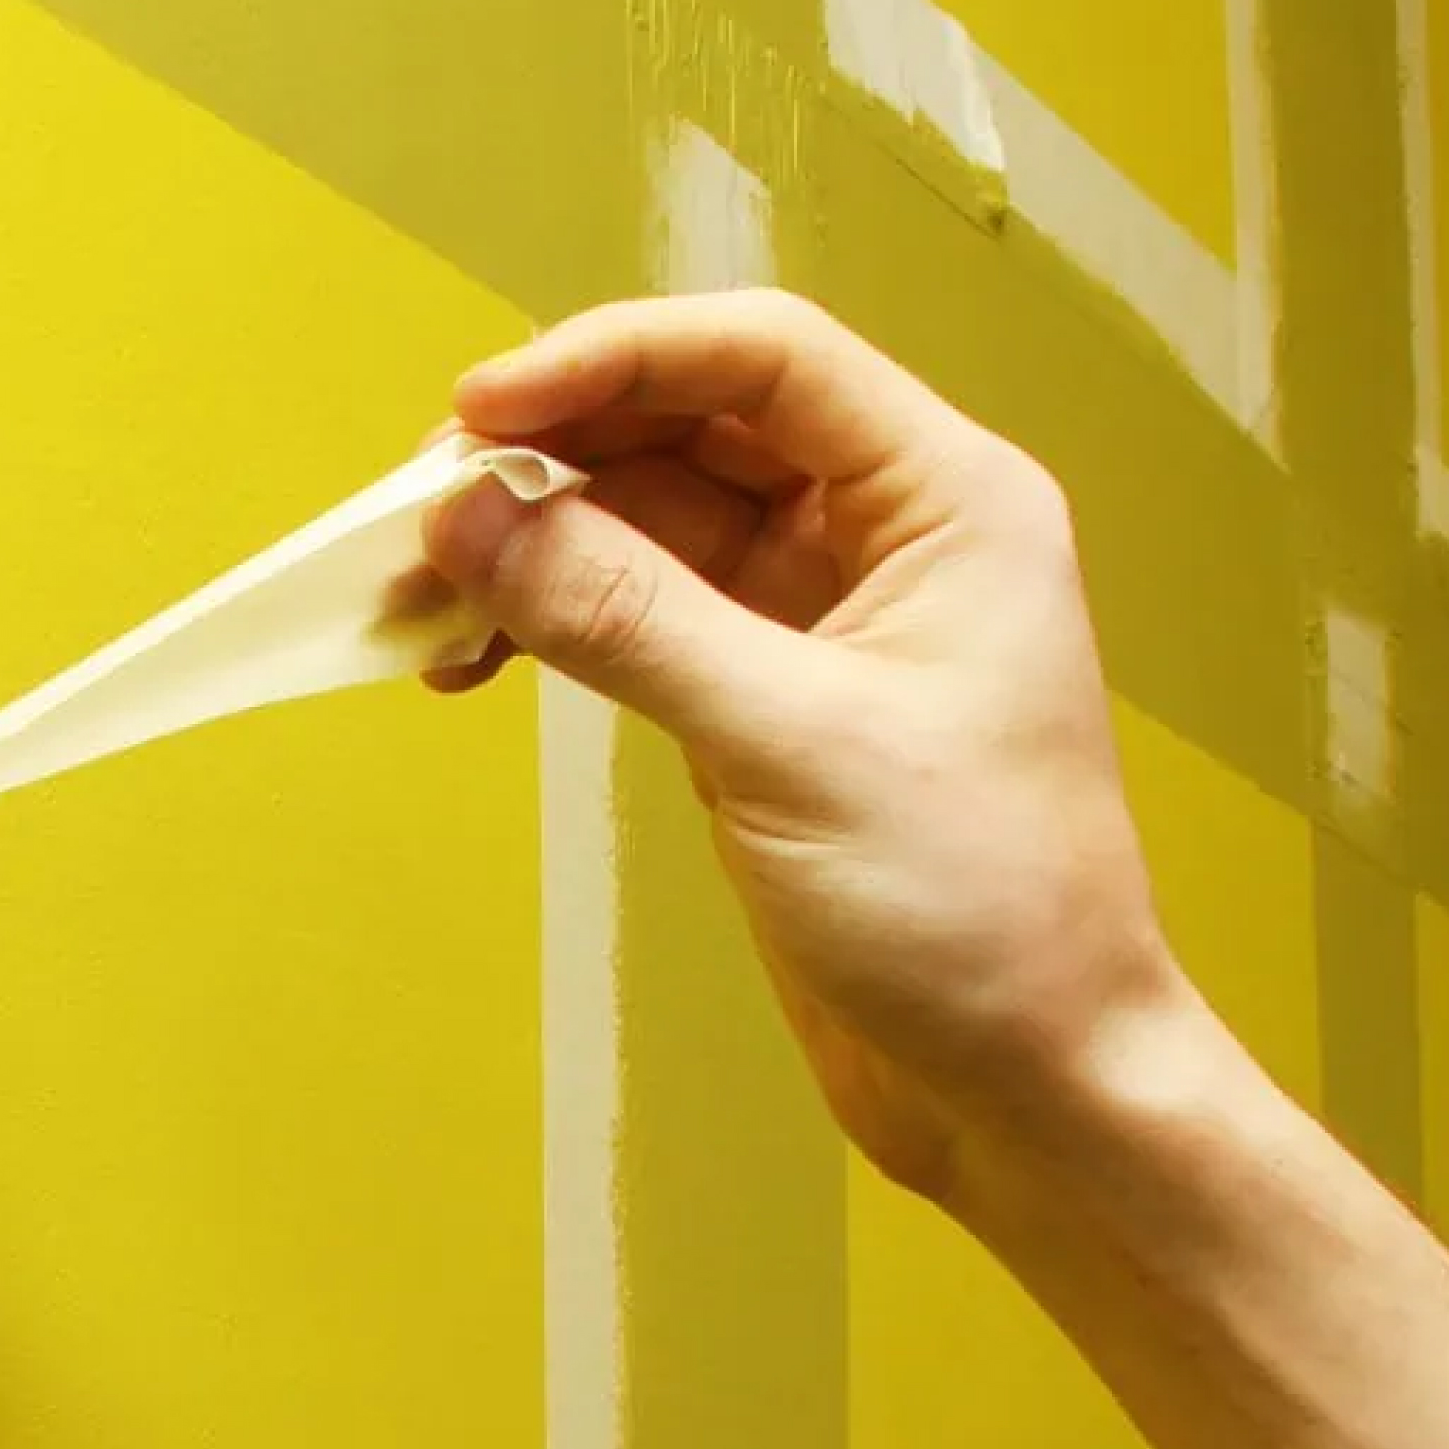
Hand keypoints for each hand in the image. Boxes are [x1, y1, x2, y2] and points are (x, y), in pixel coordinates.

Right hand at [424, 293, 1197, 1209]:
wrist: (1028, 1088)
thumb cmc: (977, 916)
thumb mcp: (788, 747)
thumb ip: (627, 620)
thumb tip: (478, 519)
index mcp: (944, 502)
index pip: (760, 361)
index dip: (610, 360)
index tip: (477, 412)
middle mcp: (885, 541)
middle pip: (689, 434)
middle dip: (550, 461)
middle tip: (420, 520)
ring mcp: (819, 630)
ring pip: (650, 535)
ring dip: (534, 553)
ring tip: (420, 605)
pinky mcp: (768, 719)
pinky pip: (641, 631)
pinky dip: (556, 634)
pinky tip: (478, 661)